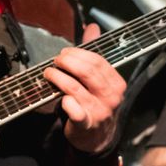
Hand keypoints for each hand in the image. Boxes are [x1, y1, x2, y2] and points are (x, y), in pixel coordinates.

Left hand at [44, 24, 125, 154]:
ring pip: (74, 87)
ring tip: (48, 73)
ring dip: (57, 77)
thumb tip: (92, 27)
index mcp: (116, 83)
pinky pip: (74, 109)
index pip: (97, 61)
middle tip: (56, 61)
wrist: (97, 137)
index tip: (65, 53)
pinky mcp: (86, 124)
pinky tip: (59, 97)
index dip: (78, 53)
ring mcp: (99, 111)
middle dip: (67, 62)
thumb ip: (94, 53)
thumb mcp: (99, 79)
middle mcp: (111, 97)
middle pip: (87, 71)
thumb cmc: (96, 102)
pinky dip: (64, 101)